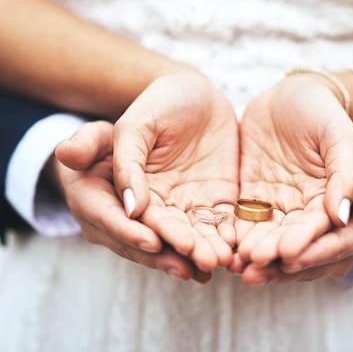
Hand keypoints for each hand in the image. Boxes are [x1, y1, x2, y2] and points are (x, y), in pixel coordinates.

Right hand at [113, 73, 239, 271]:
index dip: (135, 233)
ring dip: (203, 250)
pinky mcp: (212, 201)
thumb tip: (129, 207)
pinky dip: (225, 237)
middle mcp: (148, 204)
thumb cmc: (157, 103)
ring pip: (189, 235)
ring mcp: (181, 205)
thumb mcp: (134, 125)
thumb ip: (126, 162)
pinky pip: (217, 224)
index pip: (120, 218)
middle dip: (177, 250)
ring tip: (218, 260)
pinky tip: (235, 248)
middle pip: (157, 234)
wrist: (194, 92)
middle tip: (195, 260)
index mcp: (117, 188)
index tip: (152, 242)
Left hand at [234, 74, 352, 272]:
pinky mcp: (259, 203)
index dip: (314, 247)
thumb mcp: (340, 134)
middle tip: (256, 264)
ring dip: (259, 256)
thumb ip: (346, 173)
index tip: (291, 253)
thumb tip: (344, 215)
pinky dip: (240, 241)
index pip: (336, 235)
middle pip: (304, 248)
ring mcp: (287, 209)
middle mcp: (317, 213)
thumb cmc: (322, 111)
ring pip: (276, 243)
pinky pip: (250, 227)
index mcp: (348, 201)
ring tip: (238, 266)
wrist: (290, 95)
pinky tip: (226, 251)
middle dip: (280, 260)